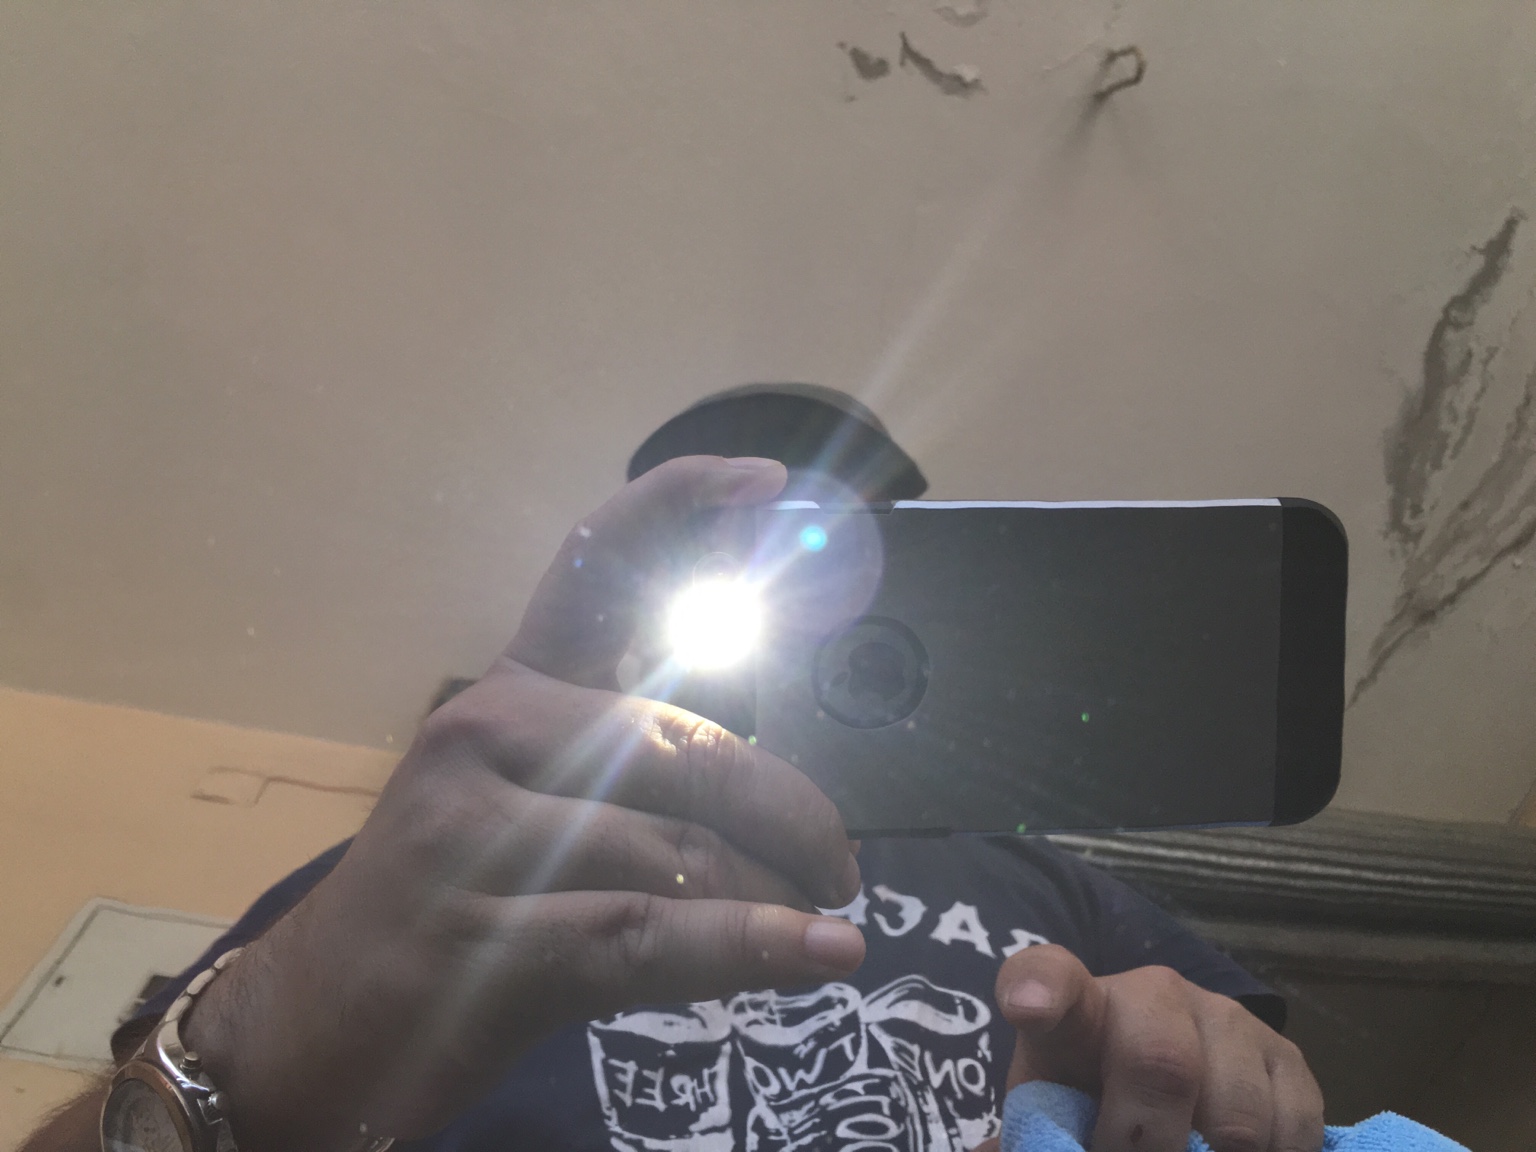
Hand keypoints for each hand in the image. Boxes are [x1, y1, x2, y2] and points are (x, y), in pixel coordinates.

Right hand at [182, 456, 865, 1151]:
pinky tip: (819, 955)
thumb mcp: (521, 805)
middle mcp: (485, 735)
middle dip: (790, 811)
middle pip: (686, 744)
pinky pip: (655, 932)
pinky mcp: (485, 940)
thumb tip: (778, 784)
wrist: (316, 1022)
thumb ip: (631, 770)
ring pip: (684, 847)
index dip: (681, 504)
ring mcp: (475, 836)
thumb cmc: (448, 903)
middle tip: (840, 865)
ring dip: (775, 894)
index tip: (769, 484)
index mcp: (506, 690)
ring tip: (816, 922)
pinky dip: (756, 946)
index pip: (592, 564)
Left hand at [976, 945, 1323, 1151]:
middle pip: (1162, 1063)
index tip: (1027, 1006)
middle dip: (1148, 1141)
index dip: (1040, 988)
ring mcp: (1226, 1016)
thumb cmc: (1091, 1099)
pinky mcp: (1285, 1053)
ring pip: (1235, 1113)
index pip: (1048, 977)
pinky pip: (1291, 1128)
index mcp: (1077, 1009)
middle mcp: (1153, 993)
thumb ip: (1031, 1132)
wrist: (1164, 1079)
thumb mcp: (1052, 1112)